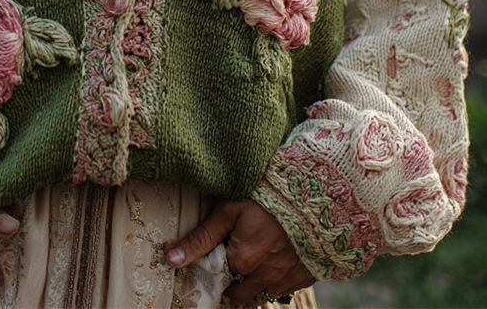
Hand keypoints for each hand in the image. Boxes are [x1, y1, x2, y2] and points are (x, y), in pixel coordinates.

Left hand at [165, 198, 314, 306]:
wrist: (315, 193)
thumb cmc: (266, 196)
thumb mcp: (228, 210)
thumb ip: (201, 238)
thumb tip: (171, 259)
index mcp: (242, 261)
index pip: (219, 280)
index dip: (217, 268)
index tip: (219, 253)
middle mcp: (264, 277)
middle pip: (240, 293)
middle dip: (234, 280)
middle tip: (235, 255)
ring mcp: (287, 279)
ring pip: (263, 292)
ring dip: (256, 280)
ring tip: (256, 254)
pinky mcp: (307, 276)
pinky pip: (286, 288)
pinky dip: (278, 278)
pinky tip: (276, 256)